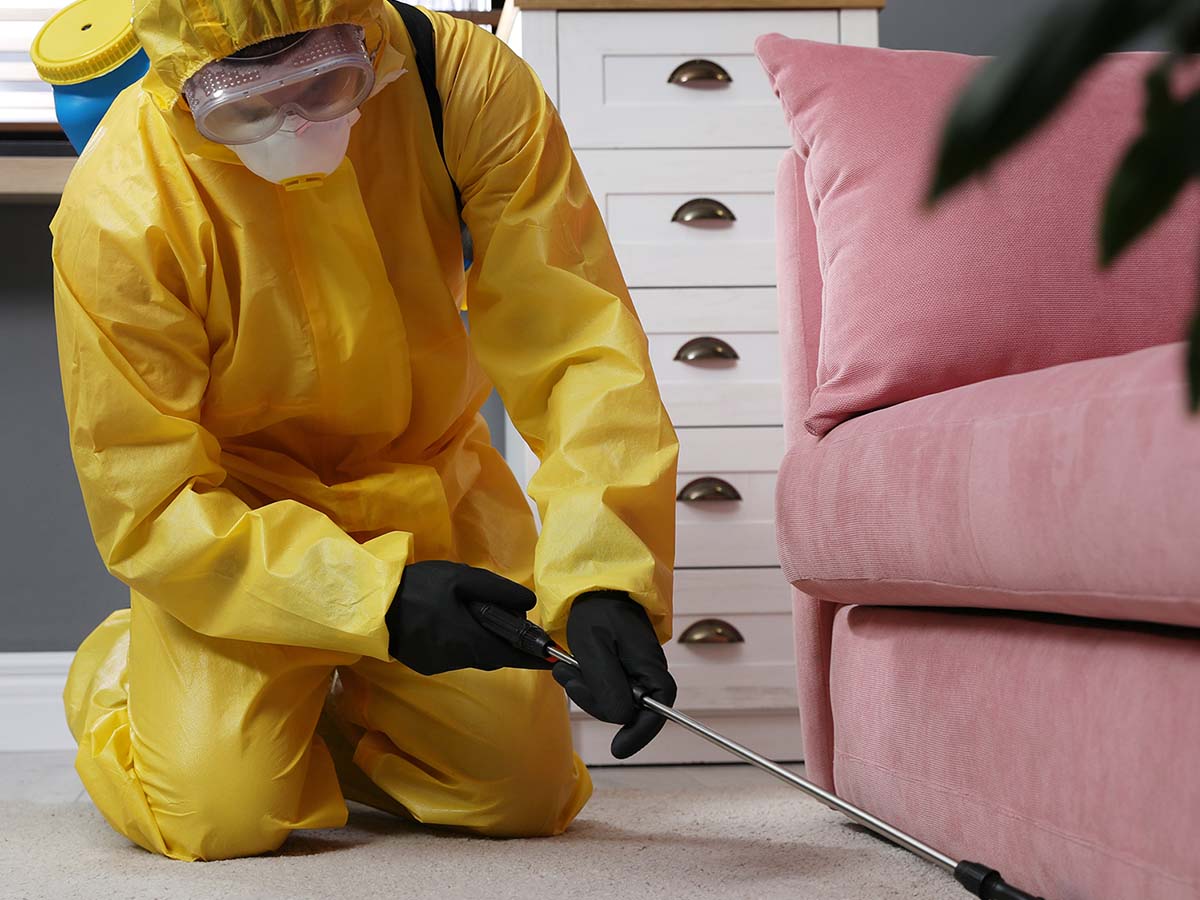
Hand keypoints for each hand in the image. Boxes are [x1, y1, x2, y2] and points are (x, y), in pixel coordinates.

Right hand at [386, 561, 553, 675]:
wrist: (373, 605)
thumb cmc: (419, 588)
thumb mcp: (461, 578)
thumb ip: (498, 590)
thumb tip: (529, 603)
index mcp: (471, 640)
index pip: (512, 655)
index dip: (534, 657)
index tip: (552, 658)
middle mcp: (458, 659)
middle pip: (493, 655)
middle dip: (506, 641)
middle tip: (509, 619)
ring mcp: (440, 665)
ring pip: (473, 656)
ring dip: (482, 640)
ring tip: (476, 614)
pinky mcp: (425, 664)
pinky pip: (454, 656)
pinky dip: (462, 642)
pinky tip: (452, 622)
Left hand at [553, 590, 676, 758]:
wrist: (592, 586)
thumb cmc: (596, 611)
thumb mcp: (595, 647)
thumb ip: (608, 683)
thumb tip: (622, 717)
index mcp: (649, 665)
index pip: (657, 710)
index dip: (640, 733)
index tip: (618, 749)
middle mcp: (646, 672)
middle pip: (628, 710)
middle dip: (595, 701)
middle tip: (568, 677)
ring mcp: (633, 670)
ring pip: (612, 701)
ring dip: (585, 690)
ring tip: (565, 667)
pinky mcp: (620, 668)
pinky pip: (605, 688)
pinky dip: (586, 683)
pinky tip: (571, 668)